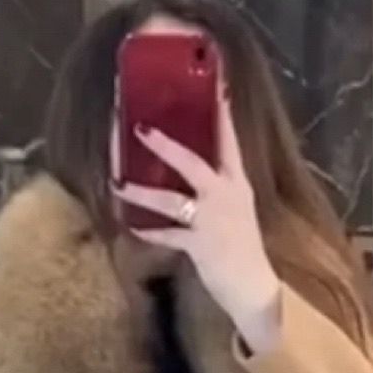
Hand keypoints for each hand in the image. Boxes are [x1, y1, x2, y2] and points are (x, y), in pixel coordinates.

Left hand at [116, 96, 283, 354]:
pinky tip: (129, 227)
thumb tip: (191, 173)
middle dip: (166, 146)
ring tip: (118, 185)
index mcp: (238, 182)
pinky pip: (166, 236)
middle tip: (139, 129)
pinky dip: (147, 232)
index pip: (229, 140)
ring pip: (171, 200)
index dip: (222, 113)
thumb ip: (216, 189)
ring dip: (142, 192)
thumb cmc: (242, 247)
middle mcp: (226, 195)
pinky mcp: (200, 245)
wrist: (254, 287)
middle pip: (193, 163)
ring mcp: (212, 220)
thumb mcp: (236, 210)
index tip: (215, 85)